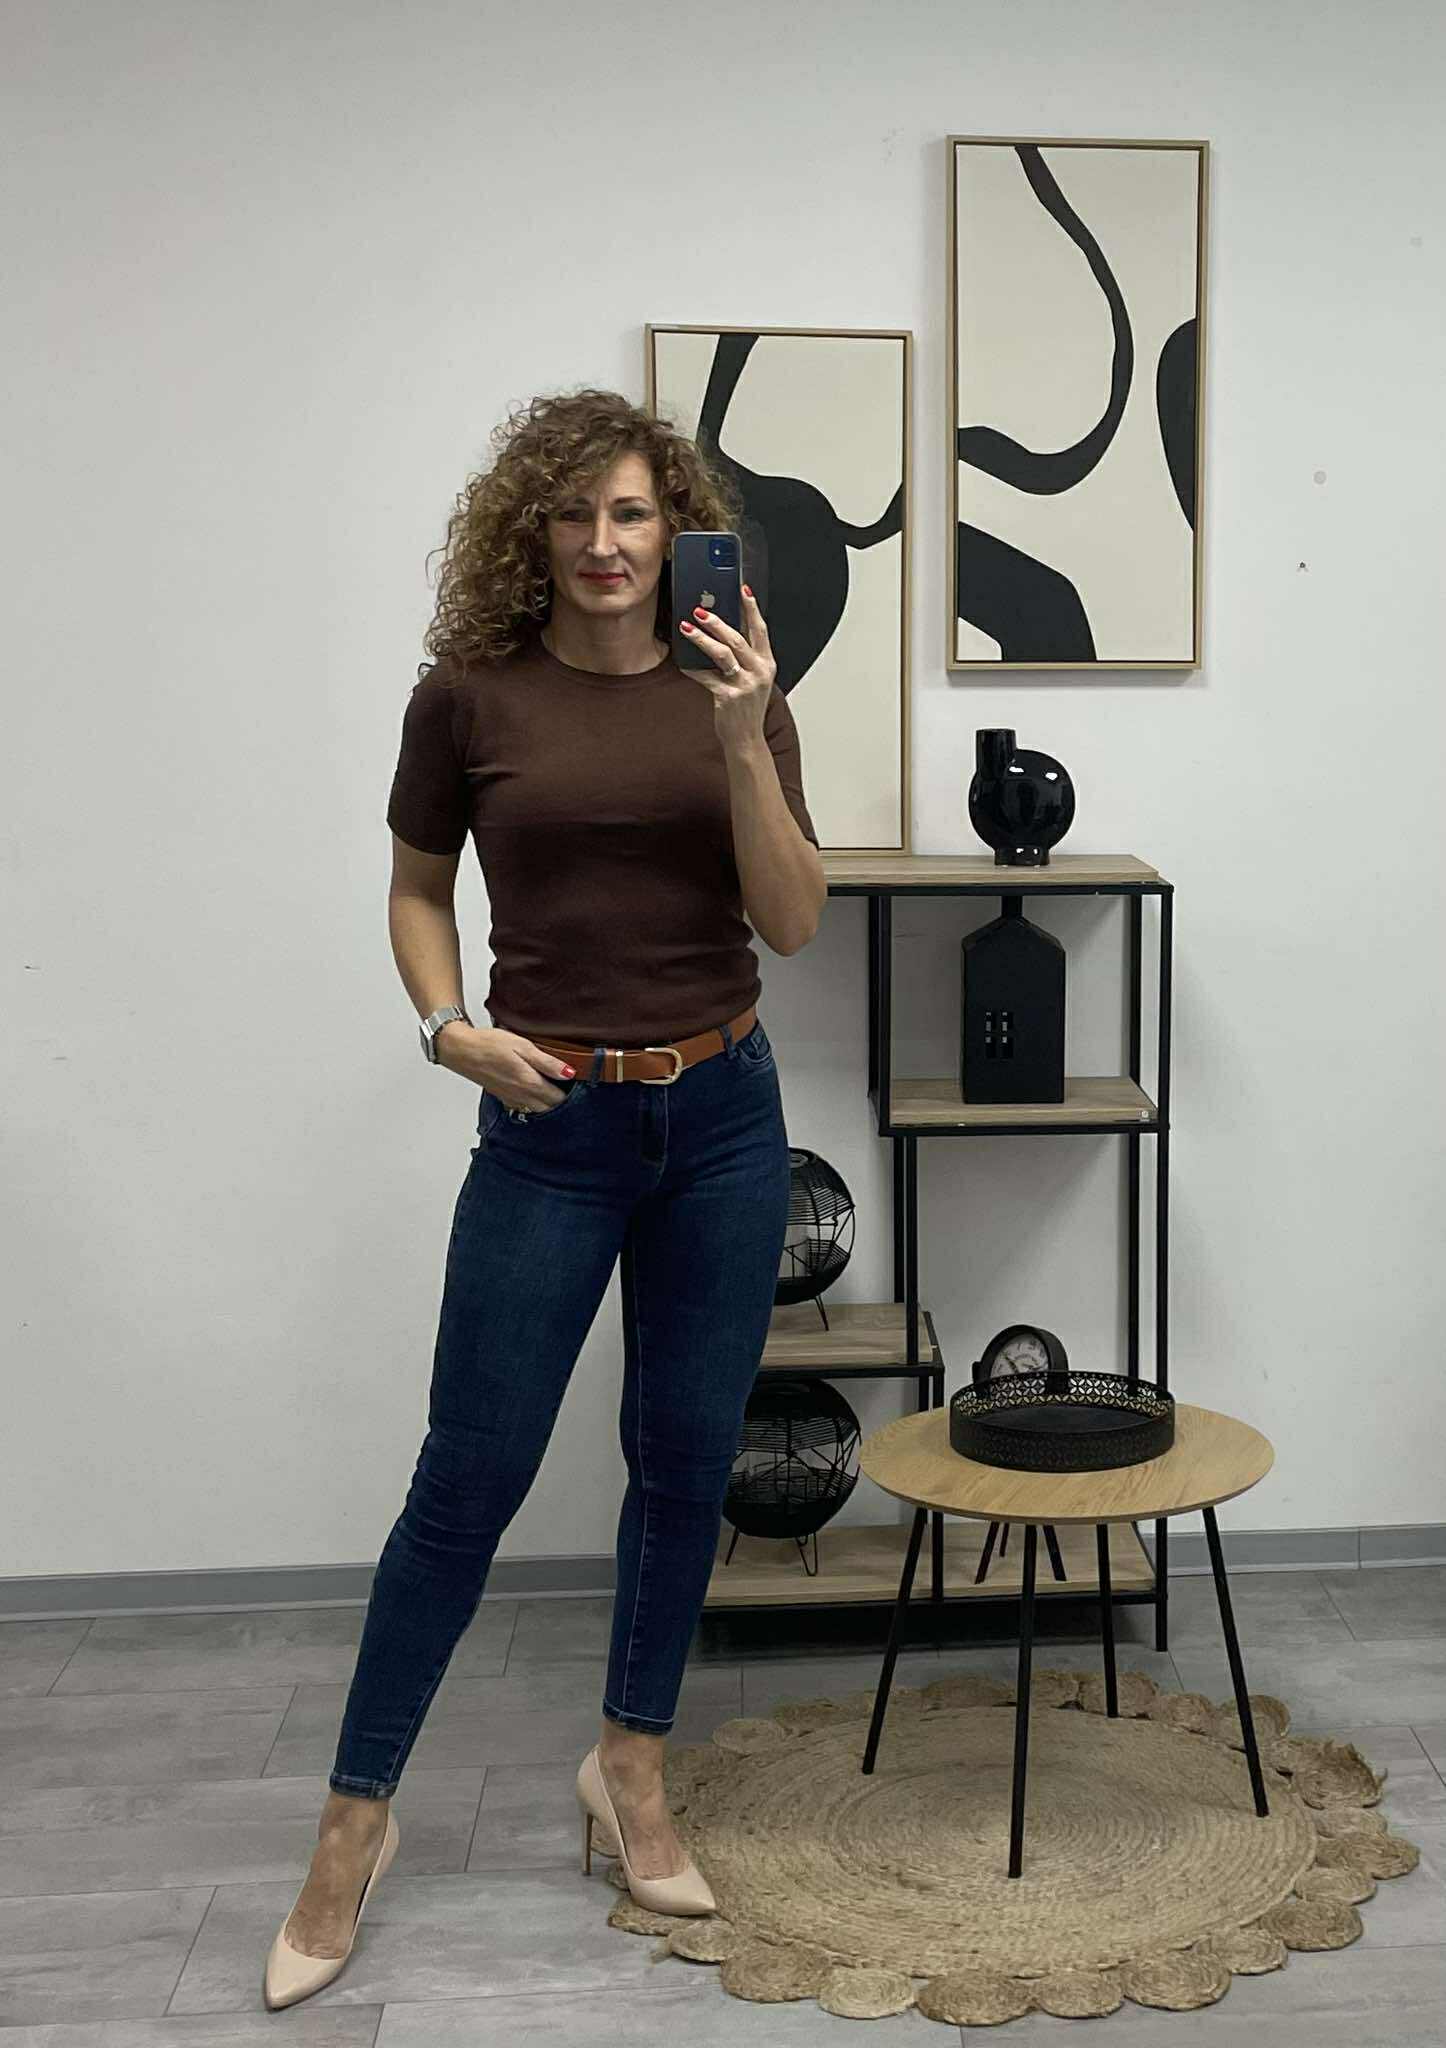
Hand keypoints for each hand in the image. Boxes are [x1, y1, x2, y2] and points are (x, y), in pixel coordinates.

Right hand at [435, 1023, 574, 1111]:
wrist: (462, 1050)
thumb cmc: (490, 1044)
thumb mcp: (523, 1046)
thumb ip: (547, 1062)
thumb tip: (569, 1073)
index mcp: (529, 1083)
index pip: (560, 1099)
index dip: (572, 1094)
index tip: (580, 1084)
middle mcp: (522, 1096)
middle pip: (551, 1109)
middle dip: (563, 1102)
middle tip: (572, 1088)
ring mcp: (512, 1100)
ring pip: (538, 1110)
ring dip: (549, 1104)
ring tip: (556, 1089)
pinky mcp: (504, 1099)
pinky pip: (525, 1107)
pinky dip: (535, 1102)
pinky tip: (537, 1090)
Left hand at [679, 585, 774, 751]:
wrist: (746, 739)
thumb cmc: (746, 708)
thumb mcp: (753, 679)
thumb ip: (744, 658)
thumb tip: (722, 632)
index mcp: (767, 663)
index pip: (760, 629)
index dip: (751, 608)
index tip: (743, 590)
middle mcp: (759, 672)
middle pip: (737, 638)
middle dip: (716, 622)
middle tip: (699, 611)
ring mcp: (745, 685)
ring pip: (722, 654)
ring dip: (702, 639)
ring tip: (687, 628)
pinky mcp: (728, 697)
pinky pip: (706, 677)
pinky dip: (693, 669)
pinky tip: (683, 663)